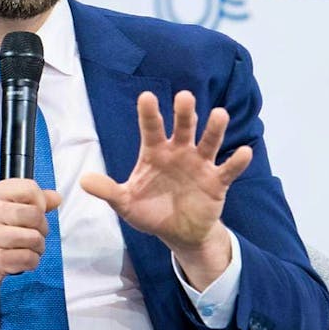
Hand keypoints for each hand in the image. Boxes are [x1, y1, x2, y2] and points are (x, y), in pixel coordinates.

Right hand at [0, 179, 59, 327]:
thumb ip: (26, 201)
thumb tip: (56, 197)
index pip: (29, 188)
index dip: (41, 202)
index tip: (36, 212)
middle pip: (35, 214)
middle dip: (42, 228)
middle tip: (34, 235)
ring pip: (35, 238)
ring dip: (38, 248)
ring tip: (26, 249)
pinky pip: (28, 259)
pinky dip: (31, 262)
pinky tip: (21, 262)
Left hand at [80, 90, 251, 288]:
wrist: (178, 233)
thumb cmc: (150, 211)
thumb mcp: (126, 203)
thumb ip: (108, 190)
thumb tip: (83, 181)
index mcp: (155, 153)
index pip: (151, 129)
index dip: (149, 114)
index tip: (146, 97)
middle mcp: (179, 152)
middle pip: (183, 127)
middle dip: (184, 113)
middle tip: (184, 97)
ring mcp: (200, 164)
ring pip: (209, 142)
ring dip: (214, 129)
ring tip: (220, 114)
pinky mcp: (217, 181)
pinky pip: (228, 169)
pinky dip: (237, 161)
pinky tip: (244, 152)